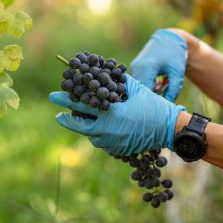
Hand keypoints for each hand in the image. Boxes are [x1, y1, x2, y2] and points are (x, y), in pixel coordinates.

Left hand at [49, 75, 185, 155]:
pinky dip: (99, 137)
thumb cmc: (153, 106)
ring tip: (83, 121)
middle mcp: (109, 130)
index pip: (82, 105)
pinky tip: (101, 130)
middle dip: (67, 120)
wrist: (169, 129)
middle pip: (80, 127)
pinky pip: (103, 144)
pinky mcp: (119, 150)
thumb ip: (118, 81)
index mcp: (112, 113)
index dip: (66, 100)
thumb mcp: (136, 89)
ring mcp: (114, 143)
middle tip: (59, 115)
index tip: (54, 96)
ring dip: (85, 129)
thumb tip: (104, 72)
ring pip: (91, 137)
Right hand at [130, 29, 186, 101]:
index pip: (145, 93)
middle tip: (163, 98)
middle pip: (140, 92)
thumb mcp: (177, 74)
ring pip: (139, 88)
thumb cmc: (175, 55)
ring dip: (150, 92)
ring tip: (162, 86)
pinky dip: (147, 86)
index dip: (153, 102)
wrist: (170, 39)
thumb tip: (167, 106)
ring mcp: (133, 68)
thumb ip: (173, 91)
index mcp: (146, 68)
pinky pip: (139, 83)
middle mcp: (136, 68)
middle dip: (151, 98)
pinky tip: (157, 83)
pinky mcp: (134, 68)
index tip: (162, 108)